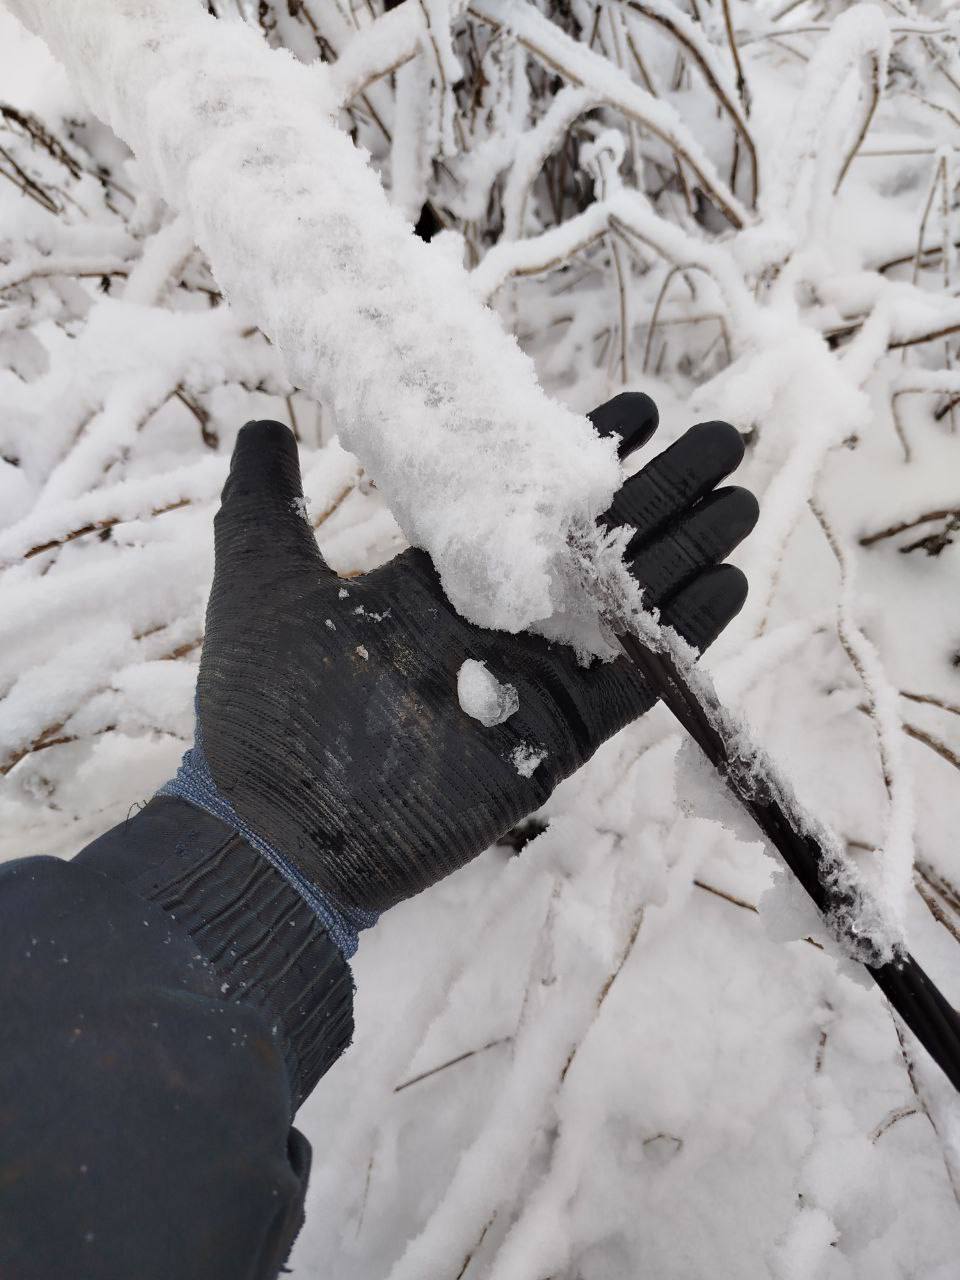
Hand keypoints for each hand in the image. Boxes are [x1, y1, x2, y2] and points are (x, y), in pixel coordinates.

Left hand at [194, 394, 756, 919]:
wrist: (280, 829)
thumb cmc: (265, 709)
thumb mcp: (259, 578)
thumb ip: (263, 499)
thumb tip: (261, 424)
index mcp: (439, 579)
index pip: (529, 502)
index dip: (585, 455)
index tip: (639, 406)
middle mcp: (497, 619)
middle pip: (598, 543)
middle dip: (661, 491)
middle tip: (720, 438)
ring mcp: (533, 676)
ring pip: (629, 601)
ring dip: (687, 550)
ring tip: (741, 499)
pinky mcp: (559, 734)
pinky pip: (636, 679)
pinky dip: (683, 636)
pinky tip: (729, 583)